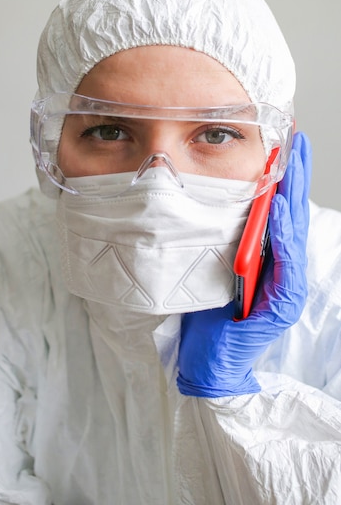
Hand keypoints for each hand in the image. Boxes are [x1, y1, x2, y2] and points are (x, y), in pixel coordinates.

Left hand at [177, 132, 311, 397]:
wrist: (208, 362)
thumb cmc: (209, 315)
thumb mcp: (214, 267)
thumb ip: (225, 241)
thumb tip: (217, 204)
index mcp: (270, 260)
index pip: (281, 213)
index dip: (285, 180)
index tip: (284, 146)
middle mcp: (284, 271)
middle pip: (293, 217)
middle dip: (296, 177)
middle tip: (297, 141)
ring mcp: (286, 288)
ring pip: (294, 235)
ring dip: (292, 197)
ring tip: (290, 164)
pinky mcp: (280, 305)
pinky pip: (285, 264)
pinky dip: (282, 235)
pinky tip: (277, 209)